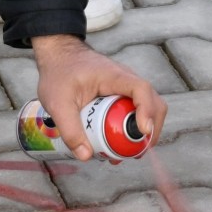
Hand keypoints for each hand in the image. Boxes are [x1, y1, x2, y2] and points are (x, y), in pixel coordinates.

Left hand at [32, 35, 167, 158]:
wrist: (59, 55)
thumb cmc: (59, 73)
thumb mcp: (58, 103)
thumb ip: (70, 129)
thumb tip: (86, 155)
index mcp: (114, 76)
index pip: (141, 89)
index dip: (147, 110)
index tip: (142, 132)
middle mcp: (126, 79)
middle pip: (153, 102)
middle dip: (151, 129)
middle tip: (137, 153)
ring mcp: (125, 87)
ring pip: (147, 108)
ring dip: (142, 132)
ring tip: (125, 153)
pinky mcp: (121, 94)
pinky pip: (135, 111)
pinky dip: (131, 128)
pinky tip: (116, 144)